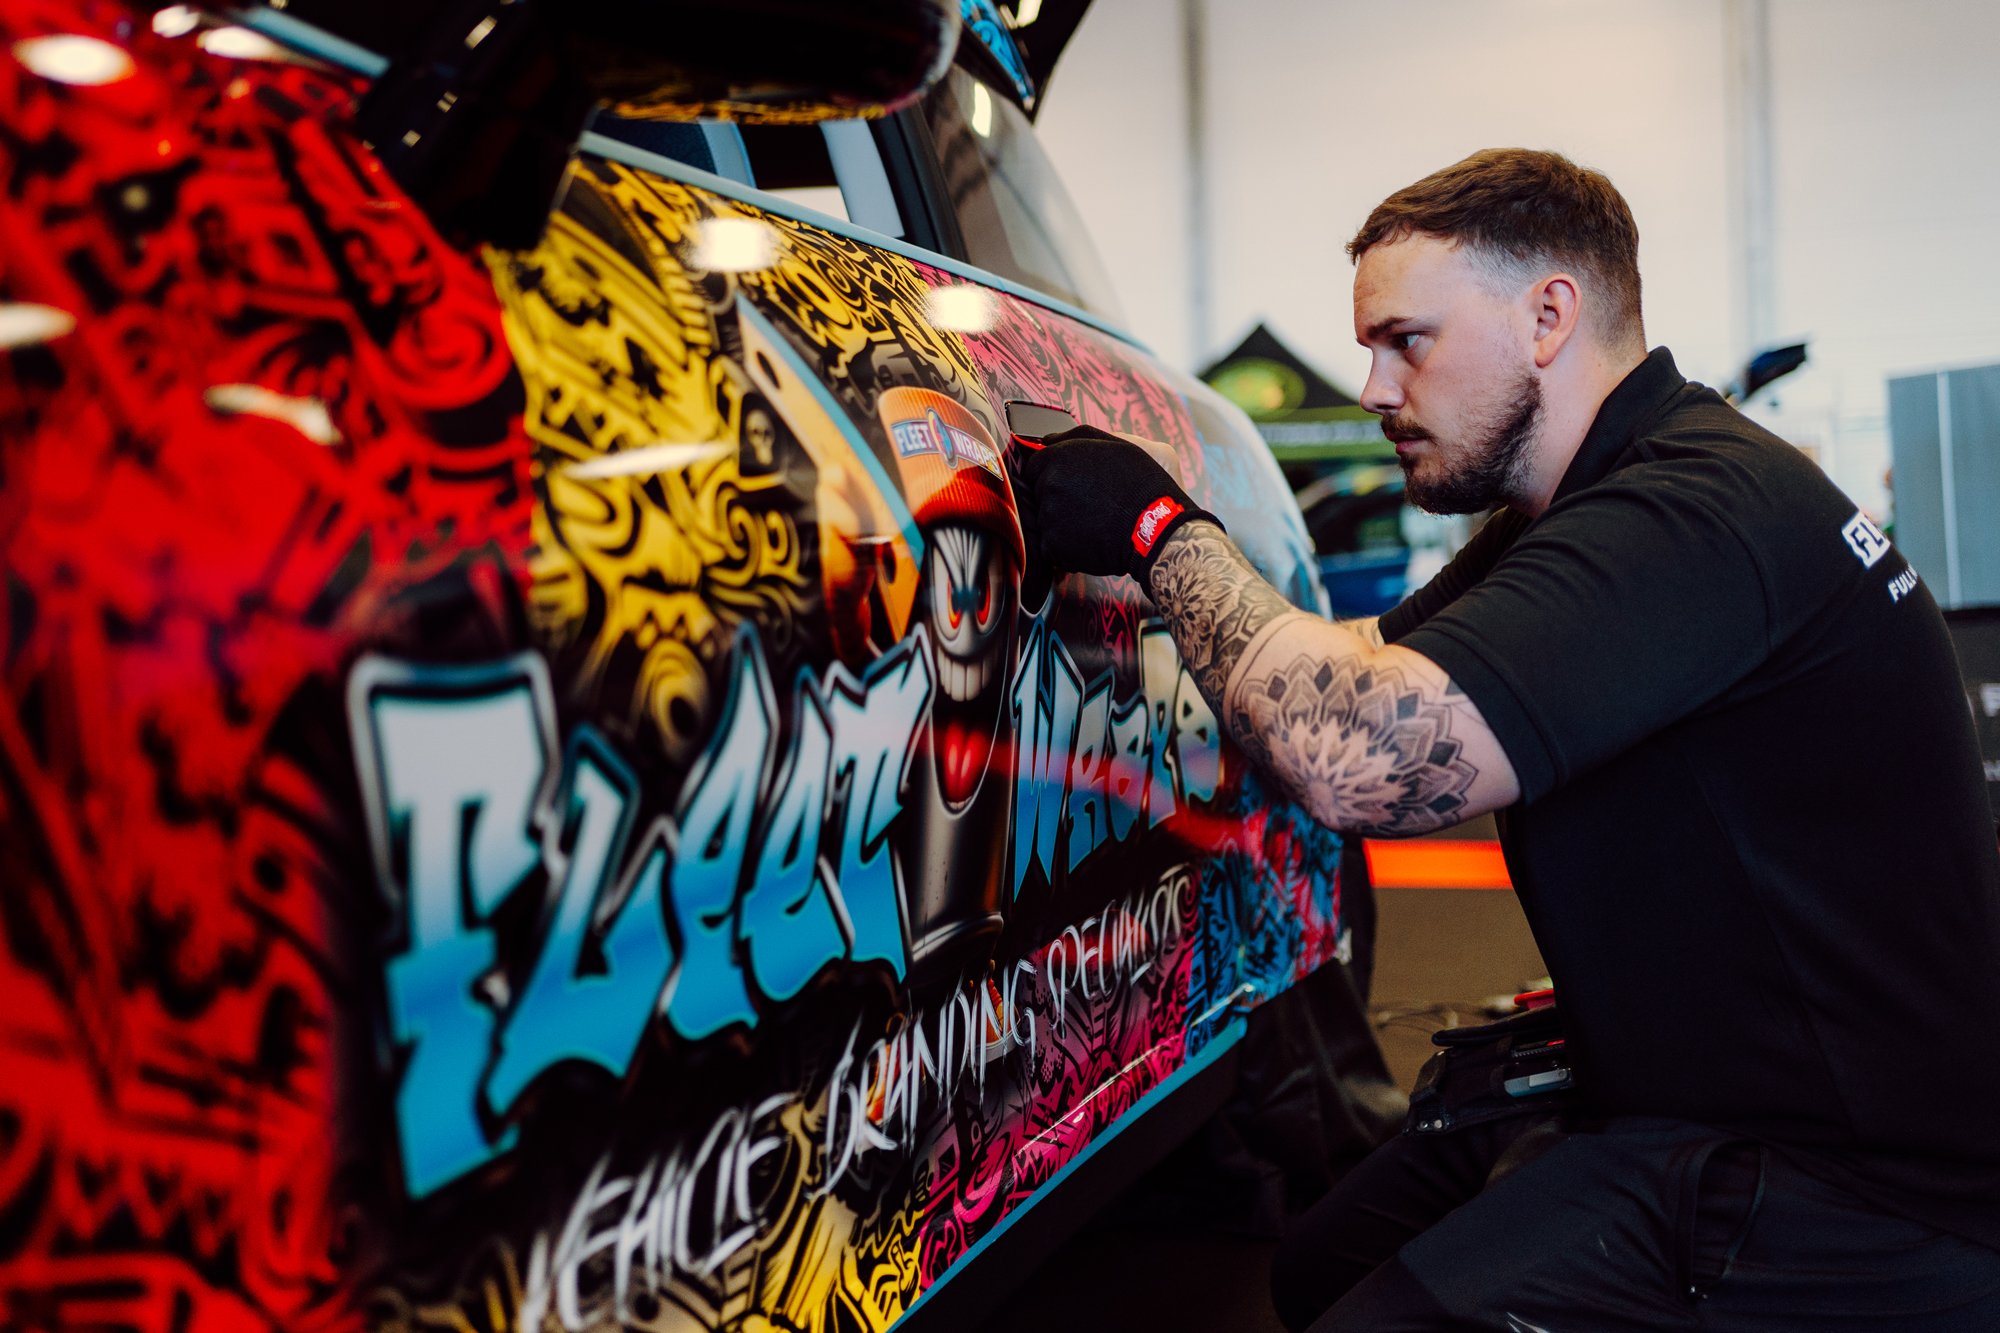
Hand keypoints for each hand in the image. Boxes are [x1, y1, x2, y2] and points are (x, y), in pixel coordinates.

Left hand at [1015, 425, 1219, 584]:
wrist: (1155, 529)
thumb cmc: (1141, 484)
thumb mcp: (1117, 446)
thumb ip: (1077, 437)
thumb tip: (1049, 439)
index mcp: (1058, 457)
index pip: (1035, 466)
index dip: (1053, 474)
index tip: (1073, 484)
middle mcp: (1048, 485)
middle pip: (1039, 493)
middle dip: (1059, 497)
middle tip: (1089, 504)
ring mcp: (1048, 517)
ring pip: (1045, 519)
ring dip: (1063, 522)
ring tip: (1094, 522)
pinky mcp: (1053, 546)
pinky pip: (1051, 545)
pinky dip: (1066, 545)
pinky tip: (1090, 539)